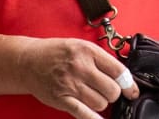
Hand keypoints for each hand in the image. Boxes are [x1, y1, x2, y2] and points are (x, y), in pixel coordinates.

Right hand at [16, 37, 138, 118]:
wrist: (26, 60)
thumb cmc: (55, 53)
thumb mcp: (78, 46)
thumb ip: (100, 59)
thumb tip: (124, 79)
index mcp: (86, 50)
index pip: (118, 71)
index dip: (129, 85)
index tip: (131, 91)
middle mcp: (79, 66)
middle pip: (112, 90)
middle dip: (112, 94)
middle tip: (104, 91)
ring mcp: (70, 83)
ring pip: (101, 103)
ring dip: (100, 104)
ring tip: (91, 96)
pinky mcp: (62, 99)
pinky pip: (85, 114)